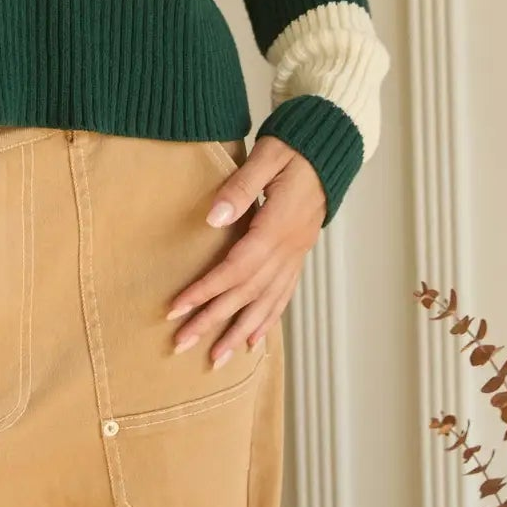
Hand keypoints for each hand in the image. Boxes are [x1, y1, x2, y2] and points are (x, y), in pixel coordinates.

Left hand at [164, 136, 325, 364]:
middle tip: (182, 345)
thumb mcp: (267, 157)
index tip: (176, 309)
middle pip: (247, 293)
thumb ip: (241, 188)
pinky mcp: (298, 254)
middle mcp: (289, 248)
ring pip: (266, 301)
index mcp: (277, 225)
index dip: (206, 291)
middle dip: (213, 321)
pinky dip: (268, 319)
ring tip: (216, 359)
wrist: (329, 148)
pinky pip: (283, 294)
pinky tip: (254, 340)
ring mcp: (296, 254)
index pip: (236, 268)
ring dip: (239, 332)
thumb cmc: (294, 147)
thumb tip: (214, 218)